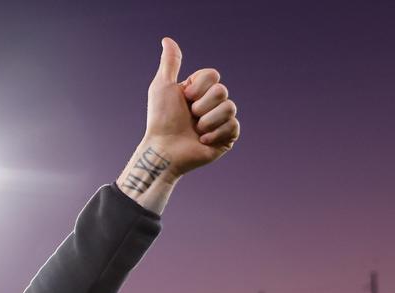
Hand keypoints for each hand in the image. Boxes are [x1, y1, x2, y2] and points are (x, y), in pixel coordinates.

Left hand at [117, 38, 239, 212]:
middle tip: (189, 117)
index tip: (184, 98)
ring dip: (207, 121)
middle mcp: (211, 104)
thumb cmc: (160, 119)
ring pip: (230, 108)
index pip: (213, 75)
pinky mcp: (227, 137)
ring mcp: (220, 121)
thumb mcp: (162, 87)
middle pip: (222, 91)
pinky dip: (215, 134)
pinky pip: (233, 126)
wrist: (164, 150)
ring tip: (195, 130)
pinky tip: (202, 141)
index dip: (198, 87)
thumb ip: (170, 63)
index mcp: (199, 90)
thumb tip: (167, 40)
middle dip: (202, 105)